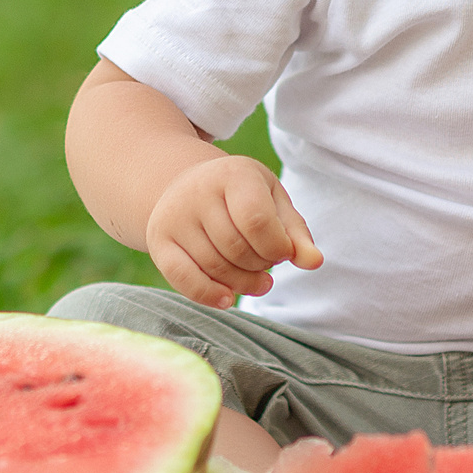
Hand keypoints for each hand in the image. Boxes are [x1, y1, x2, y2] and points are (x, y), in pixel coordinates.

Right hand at [144, 154, 322, 308]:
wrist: (187, 185)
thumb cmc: (242, 196)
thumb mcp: (273, 202)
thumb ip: (295, 232)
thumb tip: (314, 262)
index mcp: (233, 174)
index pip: (258, 222)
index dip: (277, 248)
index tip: (283, 251)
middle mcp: (198, 192)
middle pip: (237, 249)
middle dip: (260, 266)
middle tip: (267, 264)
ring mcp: (174, 217)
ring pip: (214, 267)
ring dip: (242, 283)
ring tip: (255, 278)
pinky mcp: (159, 241)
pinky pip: (183, 279)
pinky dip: (209, 295)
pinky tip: (228, 298)